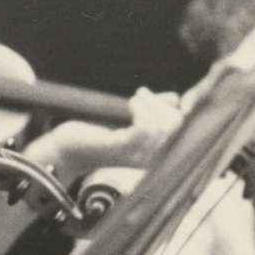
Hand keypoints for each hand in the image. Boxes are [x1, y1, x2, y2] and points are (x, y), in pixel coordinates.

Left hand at [25, 87, 182, 181]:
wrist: (67, 150)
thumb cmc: (98, 133)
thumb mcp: (132, 120)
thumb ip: (154, 111)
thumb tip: (176, 98)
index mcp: (158, 154)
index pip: (186, 131)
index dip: (181, 109)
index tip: (166, 97)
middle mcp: (152, 160)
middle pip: (177, 126)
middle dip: (162, 104)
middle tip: (142, 94)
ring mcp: (138, 156)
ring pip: (163, 126)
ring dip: (150, 103)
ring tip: (135, 98)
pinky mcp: (122, 149)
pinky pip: (145, 128)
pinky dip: (141, 108)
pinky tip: (131, 103)